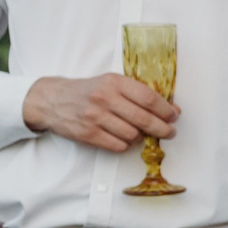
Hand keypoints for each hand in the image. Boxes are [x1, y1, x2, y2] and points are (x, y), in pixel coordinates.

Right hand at [23, 73, 177, 151]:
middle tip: (170, 132)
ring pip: (132, 135)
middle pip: (144, 119)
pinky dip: (126, 145)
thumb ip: (136, 93)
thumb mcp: (110, 82)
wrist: (52, 99)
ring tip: (142, 134)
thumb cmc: (88, 91)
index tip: (174, 116)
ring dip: (142, 137)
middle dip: (163, 128)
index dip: (166, 110)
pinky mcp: (87, 134)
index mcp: (114, 82)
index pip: (148, 98)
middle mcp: (105, 98)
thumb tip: (169, 109)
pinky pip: (118, 145)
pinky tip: (126, 138)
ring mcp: (95, 117)